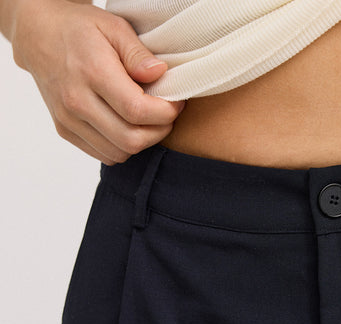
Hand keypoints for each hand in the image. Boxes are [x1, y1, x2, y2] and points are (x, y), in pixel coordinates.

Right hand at [11, 0, 184, 164]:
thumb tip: (160, 74)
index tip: (176, 103)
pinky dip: (122, 147)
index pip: (138, 111)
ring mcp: (68, 119)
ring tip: (147, 120)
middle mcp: (76, 100)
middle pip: (131, 139)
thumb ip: (139, 54)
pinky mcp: (65, 130)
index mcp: (92, 73)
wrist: (38, 35)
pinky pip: (104, 154)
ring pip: (119, 152)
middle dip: (159, 132)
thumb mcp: (114, 27)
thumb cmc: (81, 29)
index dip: (166, 113)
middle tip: (166, 115)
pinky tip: (127, 126)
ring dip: (142, 142)